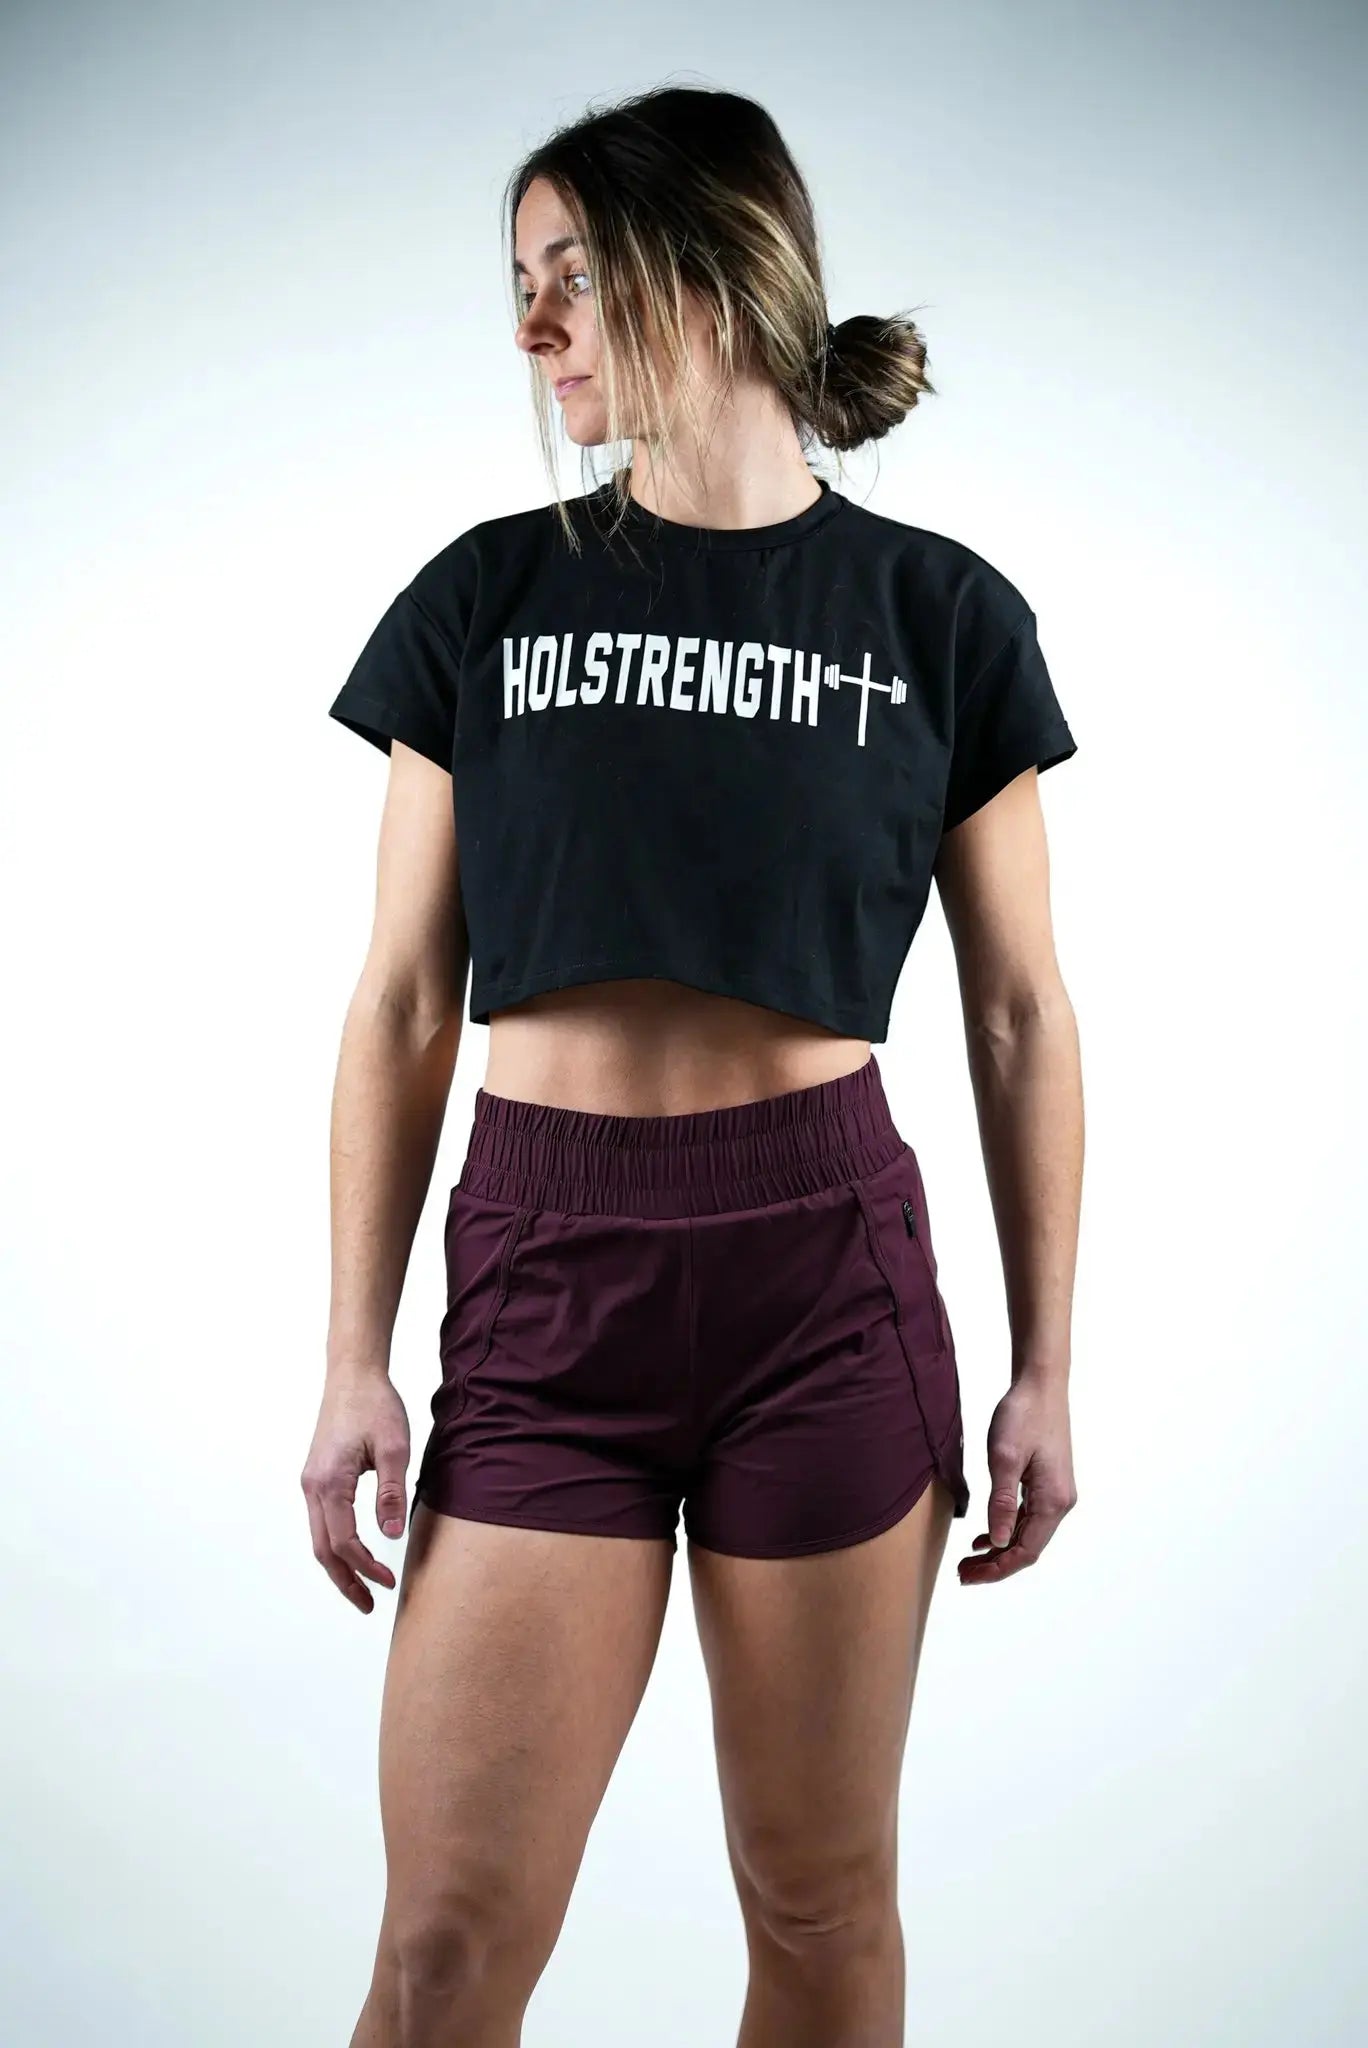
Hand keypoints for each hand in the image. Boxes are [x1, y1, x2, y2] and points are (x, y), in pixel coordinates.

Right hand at [300, 1368, 411, 1612]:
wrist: (352, 1375)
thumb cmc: (374, 1405)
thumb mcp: (393, 1447)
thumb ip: (390, 1492)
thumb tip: (390, 1535)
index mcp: (330, 1482)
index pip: (345, 1541)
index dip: (366, 1567)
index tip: (389, 1581)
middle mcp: (313, 1486)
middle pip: (323, 1549)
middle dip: (345, 1581)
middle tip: (368, 1605)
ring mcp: (311, 1482)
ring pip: (319, 1538)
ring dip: (339, 1566)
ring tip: (362, 1589)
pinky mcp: (317, 1477)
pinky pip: (322, 1522)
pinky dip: (335, 1545)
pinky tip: (354, 1554)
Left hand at [958, 1372, 1076, 1583]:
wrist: (1041, 1384)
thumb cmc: (1023, 1415)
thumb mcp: (1004, 1458)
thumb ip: (1001, 1502)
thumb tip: (998, 1542)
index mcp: (1053, 1500)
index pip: (1025, 1551)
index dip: (997, 1569)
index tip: (968, 1576)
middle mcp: (1060, 1502)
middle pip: (1028, 1548)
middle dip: (996, 1565)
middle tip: (963, 1573)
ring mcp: (1056, 1493)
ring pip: (1027, 1535)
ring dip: (1000, 1550)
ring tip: (969, 1560)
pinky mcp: (1048, 1483)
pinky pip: (1028, 1518)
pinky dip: (1007, 1530)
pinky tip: (987, 1537)